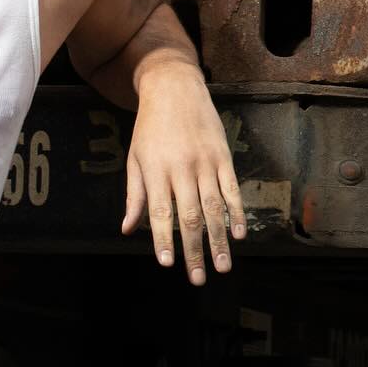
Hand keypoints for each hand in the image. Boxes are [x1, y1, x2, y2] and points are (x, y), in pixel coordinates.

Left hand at [120, 65, 246, 282]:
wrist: (174, 88)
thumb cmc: (149, 128)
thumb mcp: (134, 158)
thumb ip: (135, 195)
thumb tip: (128, 229)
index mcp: (156, 171)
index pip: (160, 213)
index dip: (164, 240)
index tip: (169, 264)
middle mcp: (182, 169)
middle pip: (190, 218)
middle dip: (194, 251)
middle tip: (199, 278)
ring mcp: (206, 163)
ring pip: (214, 209)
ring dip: (220, 241)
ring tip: (223, 266)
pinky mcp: (224, 157)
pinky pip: (232, 190)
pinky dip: (237, 213)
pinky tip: (240, 234)